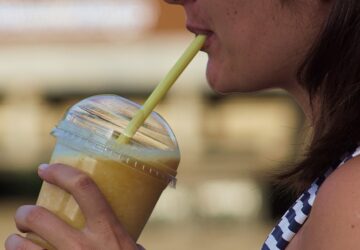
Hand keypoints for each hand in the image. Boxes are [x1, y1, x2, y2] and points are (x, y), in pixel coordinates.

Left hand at [5, 163, 145, 249]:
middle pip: (39, 217)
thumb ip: (118, 235)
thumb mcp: (132, 249)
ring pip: (20, 246)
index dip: (61, 172)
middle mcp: (83, 246)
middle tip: (27, 216)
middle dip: (25, 213)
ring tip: (18, 241)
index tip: (45, 169)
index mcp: (108, 230)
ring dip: (14, 241)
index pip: (83, 187)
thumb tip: (109, 225)